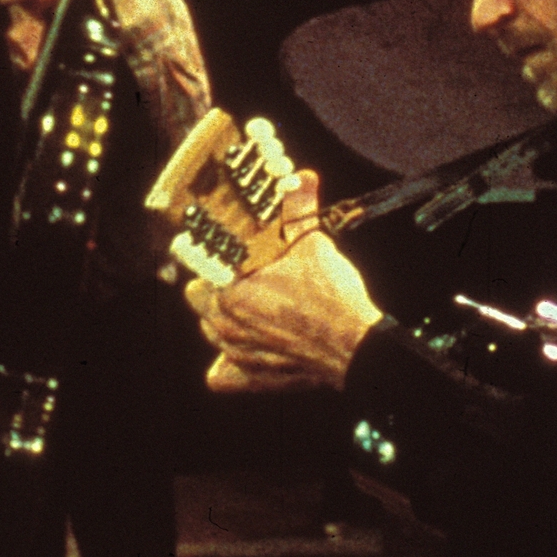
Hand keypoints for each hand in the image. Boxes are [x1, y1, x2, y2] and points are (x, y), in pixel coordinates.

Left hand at [182, 171, 382, 392]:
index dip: (218, 256)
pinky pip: (223, 375)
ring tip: (252, 306)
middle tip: (245, 274)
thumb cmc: (331, 297)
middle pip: (200, 298)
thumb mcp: (313, 242)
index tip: (232, 252)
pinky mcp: (253, 378)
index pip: (203, 267)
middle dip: (218, 285)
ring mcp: (237, 354)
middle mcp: (225, 325)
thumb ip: (300, 208)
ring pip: (212, 331)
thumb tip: (302, 178)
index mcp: (229, 290)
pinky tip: (243, 350)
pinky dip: (229, 365)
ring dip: (224, 319)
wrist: (356, 345)